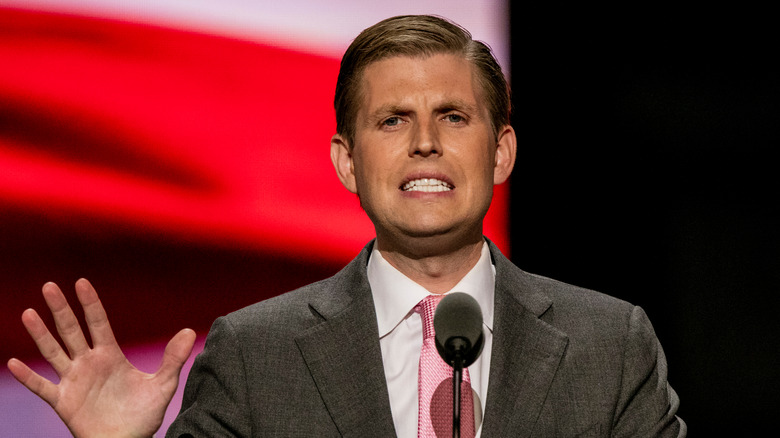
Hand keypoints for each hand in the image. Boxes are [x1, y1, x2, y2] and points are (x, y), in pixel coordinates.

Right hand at [6, 279, 195, 437]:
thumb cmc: (143, 415)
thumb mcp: (162, 385)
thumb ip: (173, 359)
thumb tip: (191, 331)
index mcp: (111, 355)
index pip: (98, 323)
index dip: (90, 303)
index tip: (81, 282)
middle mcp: (89, 363)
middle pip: (72, 331)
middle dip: (61, 309)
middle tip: (49, 286)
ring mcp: (74, 381)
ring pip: (54, 352)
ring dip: (41, 334)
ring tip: (29, 313)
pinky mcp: (63, 401)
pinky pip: (42, 387)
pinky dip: (28, 376)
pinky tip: (13, 362)